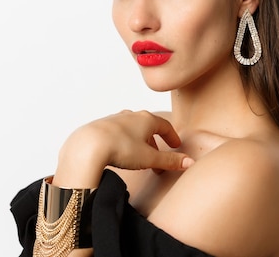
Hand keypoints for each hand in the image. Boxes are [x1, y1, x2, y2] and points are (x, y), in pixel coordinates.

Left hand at [52, 110, 193, 186]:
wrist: (88, 145)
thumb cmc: (120, 148)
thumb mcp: (149, 158)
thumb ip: (170, 161)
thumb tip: (190, 163)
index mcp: (146, 119)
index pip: (165, 125)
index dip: (172, 136)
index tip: (176, 145)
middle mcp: (131, 115)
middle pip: (149, 127)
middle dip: (155, 144)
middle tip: (158, 160)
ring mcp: (115, 119)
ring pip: (133, 129)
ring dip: (140, 142)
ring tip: (141, 157)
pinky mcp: (102, 126)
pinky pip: (119, 132)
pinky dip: (125, 141)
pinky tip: (122, 152)